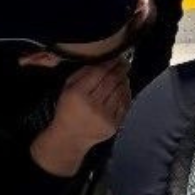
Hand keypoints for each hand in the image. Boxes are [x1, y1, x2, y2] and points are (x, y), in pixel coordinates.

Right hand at [30, 61, 131, 175]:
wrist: (70, 137)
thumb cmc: (67, 110)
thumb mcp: (67, 88)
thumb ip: (83, 73)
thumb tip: (102, 61)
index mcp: (78, 94)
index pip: (99, 73)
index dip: (111, 63)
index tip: (116, 57)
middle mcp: (92, 105)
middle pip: (112, 81)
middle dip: (121, 69)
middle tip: (124, 63)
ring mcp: (105, 116)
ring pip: (120, 91)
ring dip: (124, 80)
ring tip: (124, 75)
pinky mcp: (114, 125)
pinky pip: (125, 105)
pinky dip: (126, 94)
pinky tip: (124, 88)